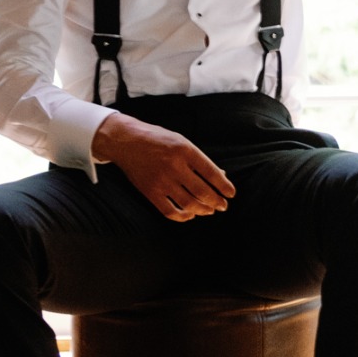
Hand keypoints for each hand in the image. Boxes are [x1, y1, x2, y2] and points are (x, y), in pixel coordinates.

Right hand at [92, 113, 235, 221]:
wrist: (126, 141)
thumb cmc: (157, 139)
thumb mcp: (181, 141)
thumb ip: (199, 159)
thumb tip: (221, 176)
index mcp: (184, 150)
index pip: (211, 172)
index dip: (224, 186)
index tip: (231, 194)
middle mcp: (174, 165)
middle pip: (202, 191)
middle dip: (217, 201)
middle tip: (223, 206)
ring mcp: (161, 180)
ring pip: (189, 204)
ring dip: (203, 210)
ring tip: (210, 210)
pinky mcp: (150, 192)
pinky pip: (170, 211)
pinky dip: (183, 217)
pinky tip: (190, 214)